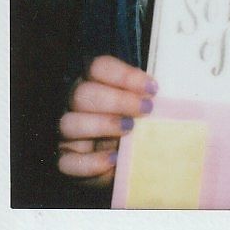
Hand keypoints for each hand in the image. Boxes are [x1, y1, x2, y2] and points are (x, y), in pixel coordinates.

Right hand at [57, 55, 157, 186]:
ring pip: (69, 123)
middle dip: (117, 100)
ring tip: (129, 130)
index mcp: (93, 82)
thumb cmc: (136, 122)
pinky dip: (91, 162)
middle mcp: (74, 104)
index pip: (98, 68)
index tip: (152, 89)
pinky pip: (68, 162)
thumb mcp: (140, 106)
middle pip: (83, 93)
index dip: (124, 76)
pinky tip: (114, 160)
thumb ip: (145, 98)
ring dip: (102, 125)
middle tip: (145, 110)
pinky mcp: (67, 160)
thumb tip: (162, 98)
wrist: (125, 158)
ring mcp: (67, 132)